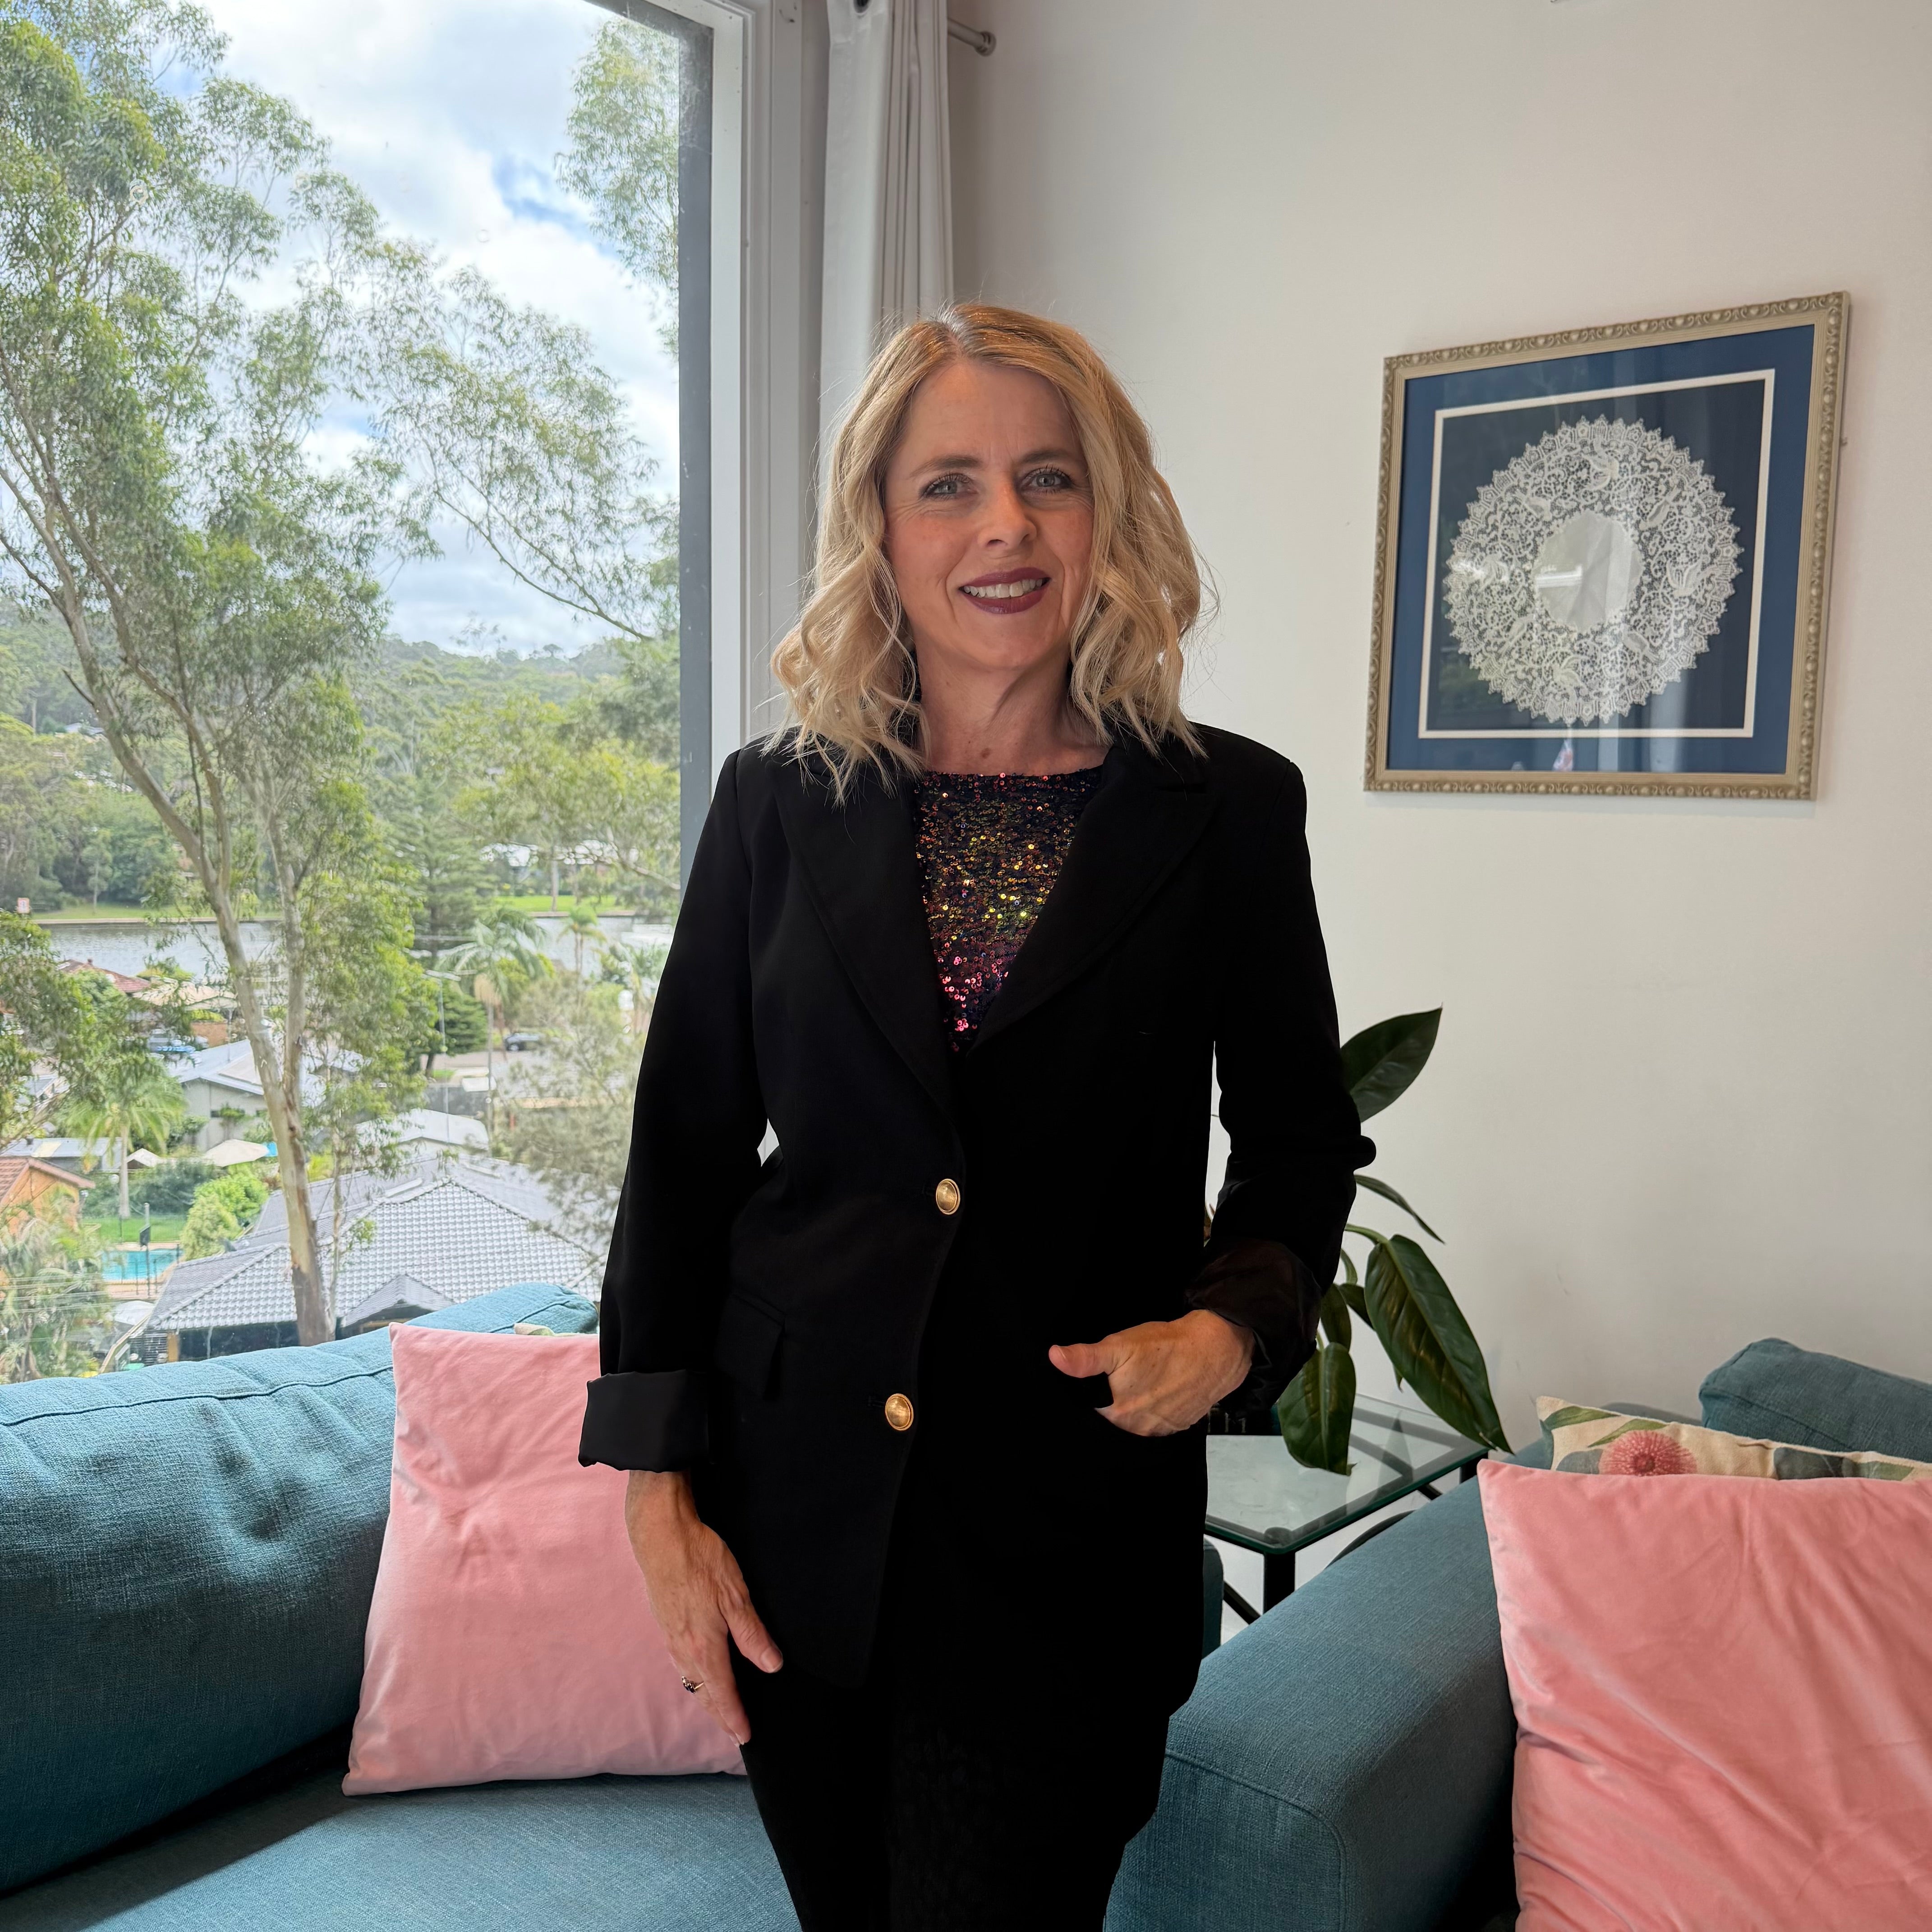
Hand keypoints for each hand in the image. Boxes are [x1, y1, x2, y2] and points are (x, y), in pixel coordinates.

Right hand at [624, 1470, 781, 1745]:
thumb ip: (753, 1634)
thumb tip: (772, 1666)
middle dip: (720, 1715)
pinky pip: (680, 1664)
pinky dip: (693, 1678)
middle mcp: (683, 1650)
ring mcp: (671, 1638)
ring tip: (720, 1710)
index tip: (745, 1737)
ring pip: (690, 1680)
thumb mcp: (735, 1596)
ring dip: (706, 1698)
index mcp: (704, 1647)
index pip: (723, 1694)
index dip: (735, 1718)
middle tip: (735, 1733)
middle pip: (703, 1693)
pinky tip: (698, 1673)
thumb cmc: (700, 1561)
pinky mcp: (665, 1624)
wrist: (661, 1537)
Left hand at [1048, 1309, 1254, 1436]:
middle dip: (1115, 1394)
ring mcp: (1158, 1429)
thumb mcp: (1119, 1346)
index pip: (1091, 1406)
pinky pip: (1156, 1420)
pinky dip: (1155, 1406)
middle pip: (1113, 1413)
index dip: (1094, 1389)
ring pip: (1135, 1417)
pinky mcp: (1177, 1426)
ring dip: (1136, 1401)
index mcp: (1116, 1412)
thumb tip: (1054, 1357)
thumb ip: (1085, 1358)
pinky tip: (1161, 1388)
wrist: (1214, 1350)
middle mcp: (1136, 1428)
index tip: (1103, 1376)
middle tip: (1129, 1371)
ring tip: (1147, 1378)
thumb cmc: (1166, 1345)